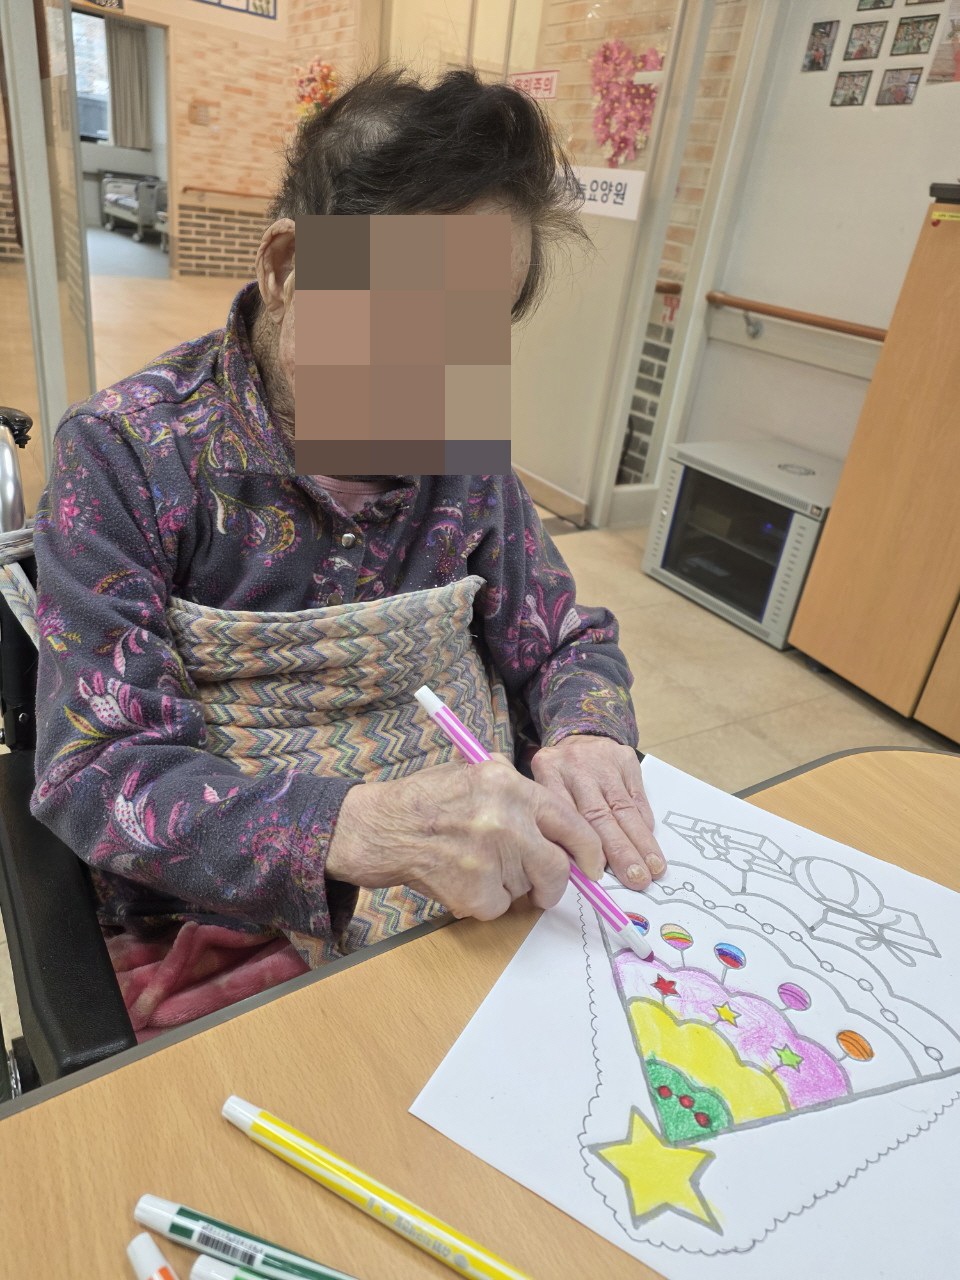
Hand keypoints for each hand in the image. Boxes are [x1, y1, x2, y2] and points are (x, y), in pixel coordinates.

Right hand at [326, 755, 603, 921]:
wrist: (378, 827)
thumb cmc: (424, 801)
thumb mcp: (475, 773)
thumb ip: (518, 792)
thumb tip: (563, 828)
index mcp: (510, 784)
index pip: (571, 823)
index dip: (587, 851)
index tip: (591, 866)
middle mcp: (506, 819)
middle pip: (557, 867)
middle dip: (553, 884)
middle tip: (542, 889)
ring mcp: (491, 857)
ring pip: (525, 888)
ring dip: (507, 886)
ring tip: (473, 865)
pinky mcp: (474, 890)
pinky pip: (498, 907)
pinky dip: (483, 902)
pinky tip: (459, 880)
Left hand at [530, 735, 665, 889]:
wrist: (579, 736)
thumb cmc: (560, 777)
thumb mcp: (545, 790)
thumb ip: (557, 823)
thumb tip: (580, 869)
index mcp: (548, 773)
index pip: (567, 815)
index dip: (584, 847)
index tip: (598, 874)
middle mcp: (574, 765)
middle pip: (598, 814)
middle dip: (620, 850)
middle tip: (635, 878)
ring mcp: (602, 760)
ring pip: (623, 808)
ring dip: (639, 842)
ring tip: (651, 868)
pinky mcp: (626, 759)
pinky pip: (637, 797)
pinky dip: (644, 824)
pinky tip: (650, 845)